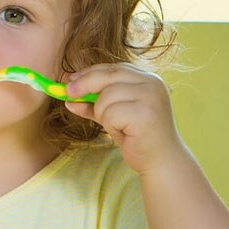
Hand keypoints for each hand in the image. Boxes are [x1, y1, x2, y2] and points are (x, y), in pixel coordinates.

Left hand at [63, 63, 186, 173]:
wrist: (161, 160)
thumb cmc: (137, 137)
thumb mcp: (112, 116)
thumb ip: (93, 104)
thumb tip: (68, 97)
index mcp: (147, 79)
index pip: (112, 68)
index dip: (88, 73)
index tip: (69, 79)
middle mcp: (151, 83)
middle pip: (107, 75)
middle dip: (83, 84)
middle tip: (67, 94)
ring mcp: (150, 96)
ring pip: (105, 96)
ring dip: (102, 114)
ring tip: (117, 126)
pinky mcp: (145, 112)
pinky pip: (110, 113)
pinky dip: (110, 125)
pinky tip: (124, 133)